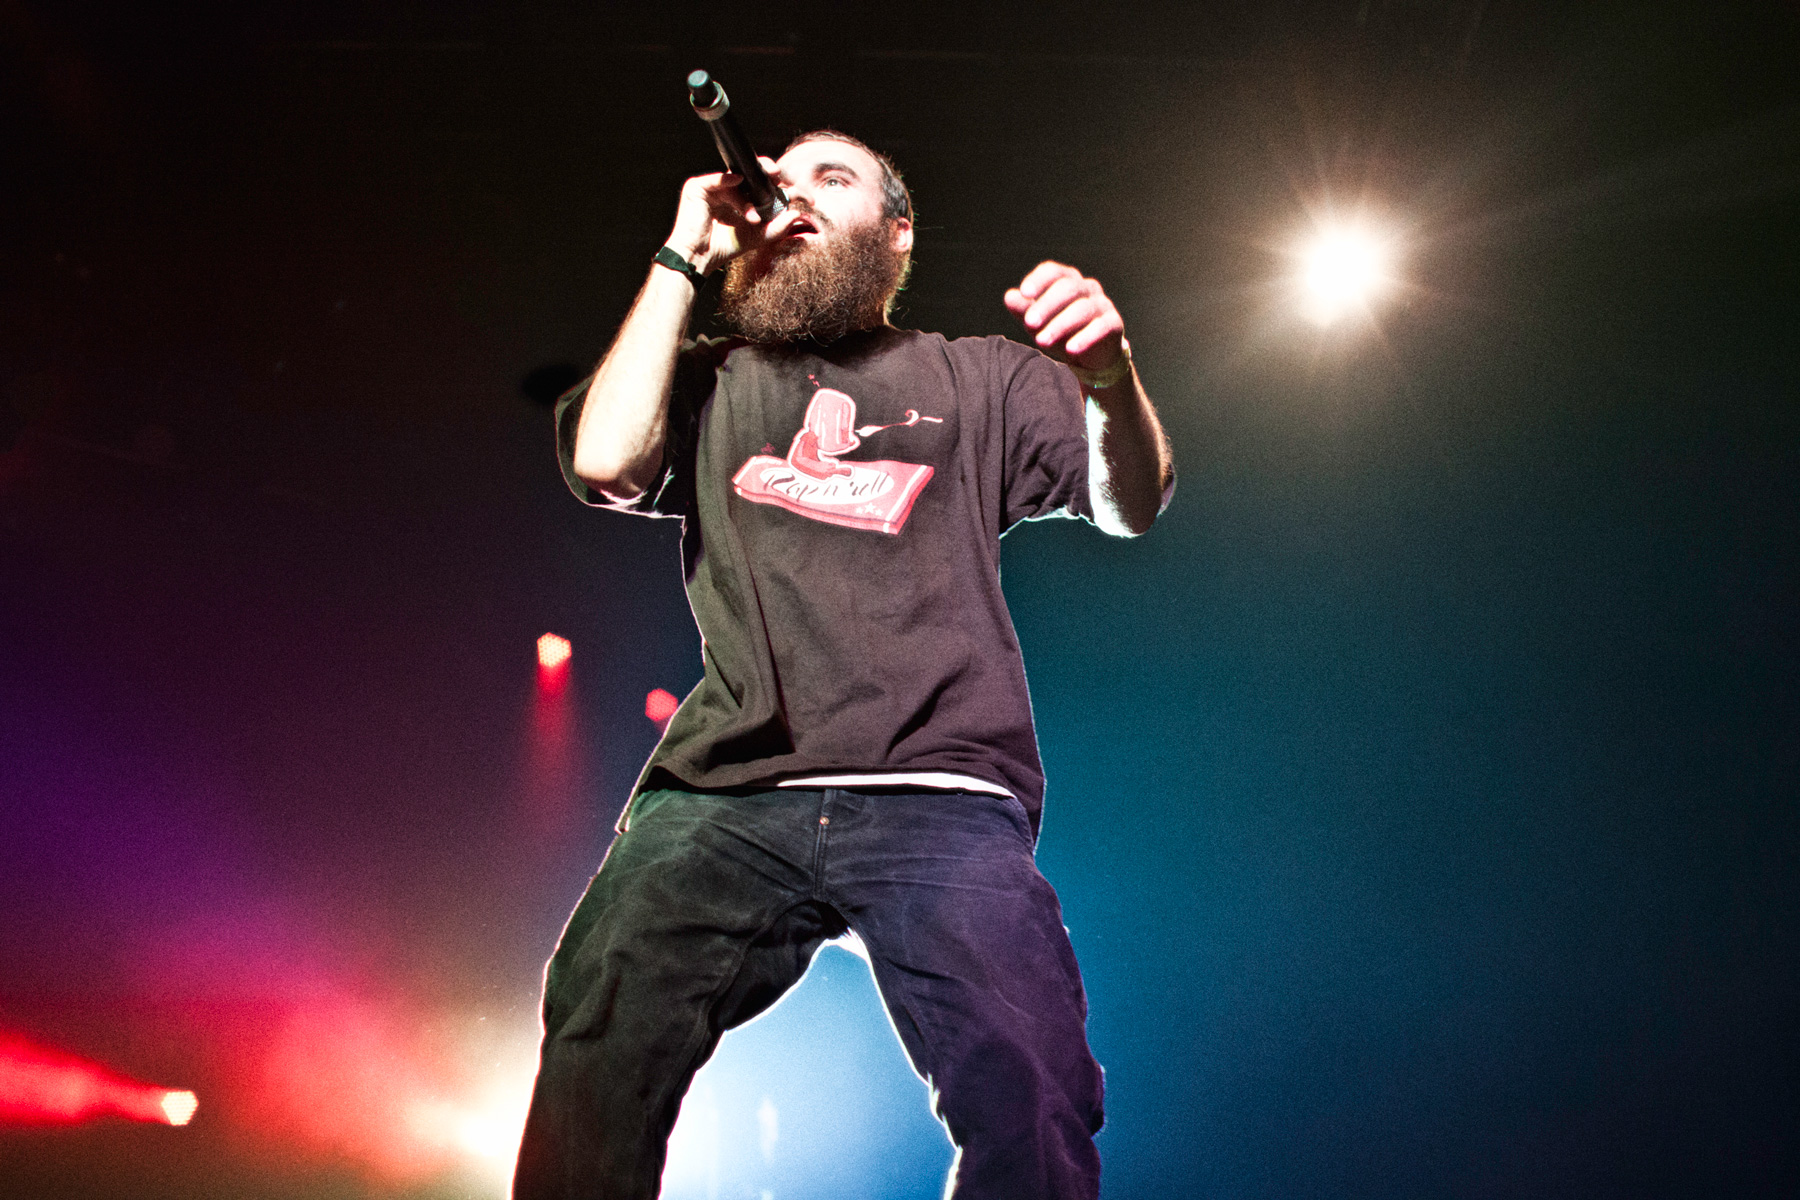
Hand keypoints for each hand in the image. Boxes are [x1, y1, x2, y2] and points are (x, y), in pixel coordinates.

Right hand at [666, 156, 784, 274]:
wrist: (700, 258)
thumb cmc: (724, 247)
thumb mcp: (758, 235)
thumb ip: (778, 226)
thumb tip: (797, 213)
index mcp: (739, 197)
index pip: (758, 183)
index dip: (773, 182)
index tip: (791, 186)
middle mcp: (725, 189)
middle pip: (748, 173)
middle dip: (765, 173)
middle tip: (779, 176)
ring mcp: (711, 187)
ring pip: (736, 180)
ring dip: (747, 197)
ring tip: (753, 218)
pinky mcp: (696, 187)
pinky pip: (717, 178)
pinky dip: (728, 180)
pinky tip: (739, 182)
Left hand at [1004, 261, 1125, 372]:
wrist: (1089, 356)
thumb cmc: (1061, 332)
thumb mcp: (1039, 323)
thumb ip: (1024, 310)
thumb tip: (1010, 297)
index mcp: (1066, 281)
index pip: (1053, 272)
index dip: (1039, 280)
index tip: (1025, 292)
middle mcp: (1086, 288)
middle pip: (1068, 288)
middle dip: (1046, 306)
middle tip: (1029, 323)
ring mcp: (1102, 304)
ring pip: (1083, 308)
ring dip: (1060, 325)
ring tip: (1041, 341)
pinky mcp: (1114, 324)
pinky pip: (1102, 327)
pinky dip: (1085, 338)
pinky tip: (1070, 350)